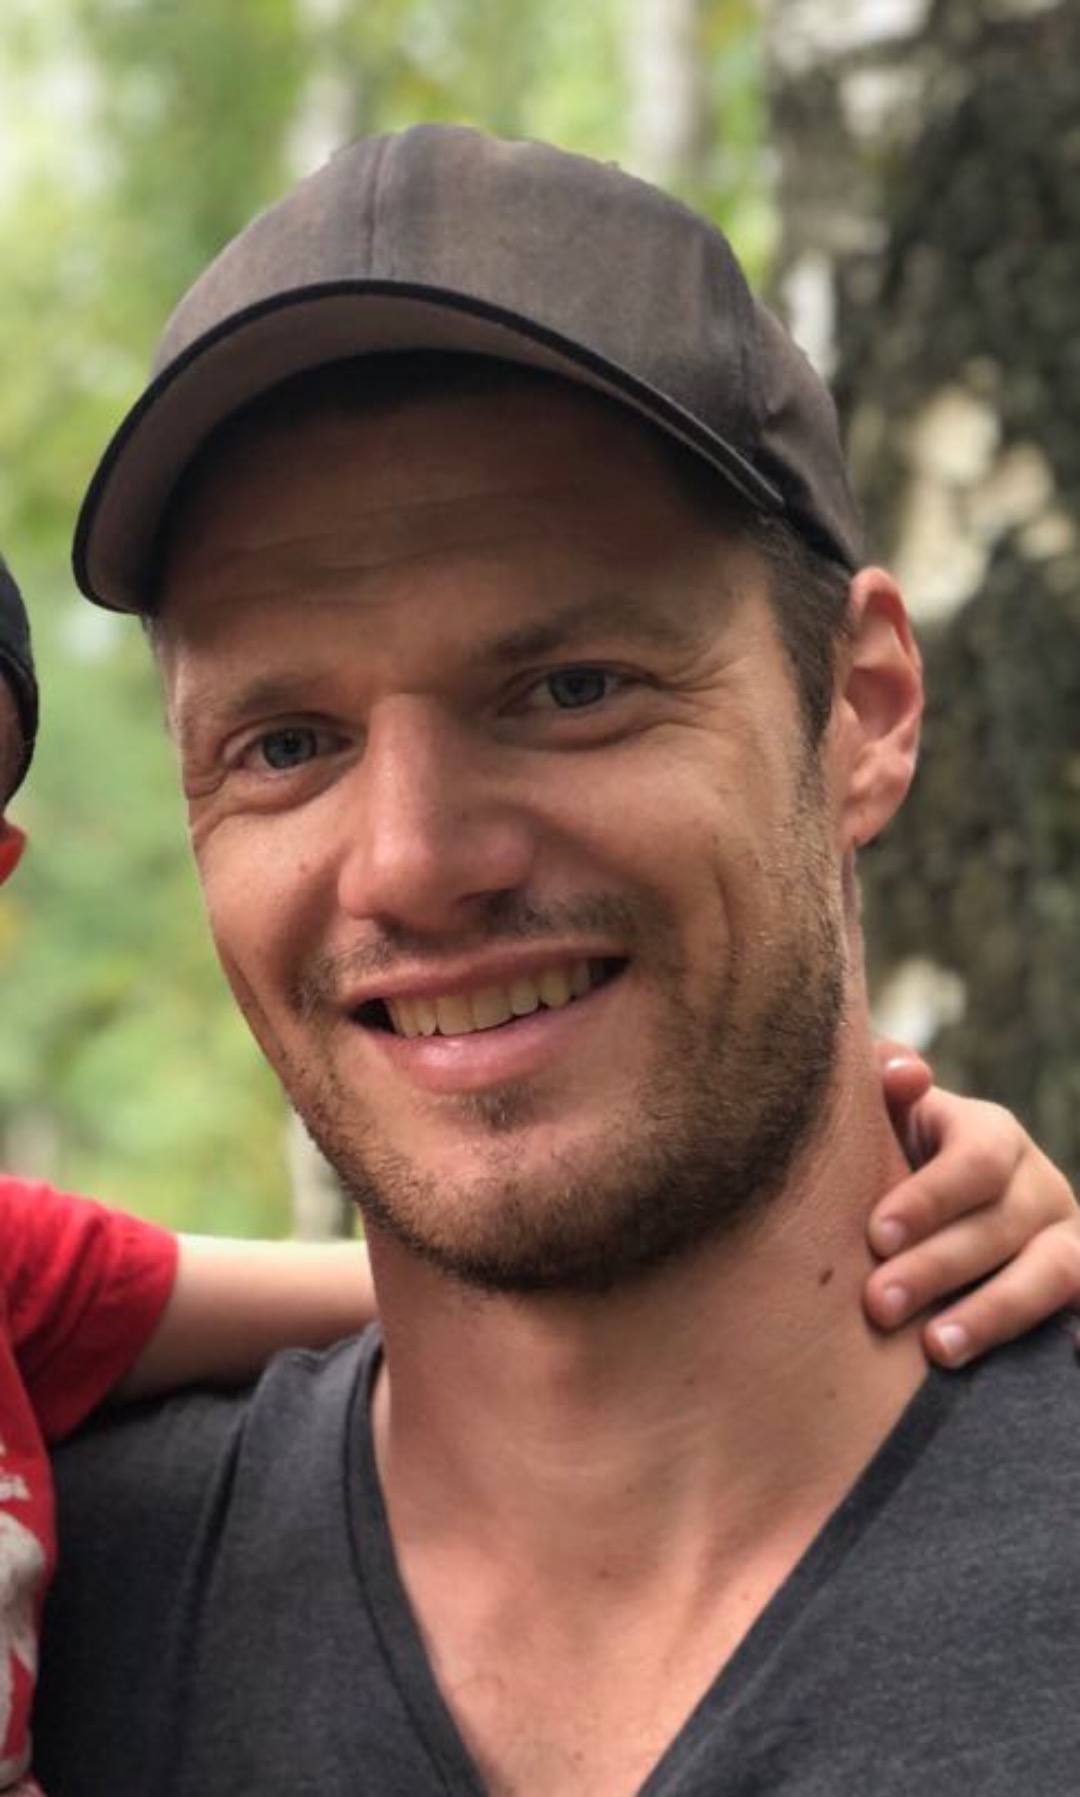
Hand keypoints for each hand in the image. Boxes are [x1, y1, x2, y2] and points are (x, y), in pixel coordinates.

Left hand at [867, 1045, 1079, 1366]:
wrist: (938, 1210)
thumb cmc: (896, 1162)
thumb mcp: (888, 1122)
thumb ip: (886, 1089)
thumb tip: (905, 1072)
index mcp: (991, 1134)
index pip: (978, 1160)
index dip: (930, 1199)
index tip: (876, 1236)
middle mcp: (1038, 1183)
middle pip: (1002, 1225)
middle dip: (936, 1267)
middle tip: (878, 1305)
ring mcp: (1065, 1236)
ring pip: (1052, 1273)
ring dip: (994, 1314)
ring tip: (935, 1349)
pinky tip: (1064, 1355)